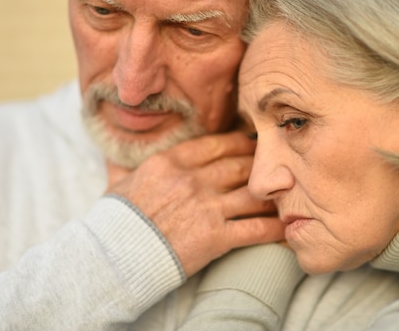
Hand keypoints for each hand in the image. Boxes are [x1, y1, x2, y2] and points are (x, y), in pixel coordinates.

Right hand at [105, 131, 284, 276]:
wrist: (114, 258)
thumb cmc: (115, 222)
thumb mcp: (116, 185)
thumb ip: (122, 165)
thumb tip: (112, 153)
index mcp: (170, 162)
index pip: (216, 144)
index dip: (239, 141)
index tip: (252, 141)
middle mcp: (192, 180)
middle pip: (239, 165)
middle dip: (260, 164)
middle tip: (275, 164)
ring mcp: (206, 208)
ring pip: (251, 193)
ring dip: (270, 194)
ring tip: (285, 193)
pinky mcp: (215, 237)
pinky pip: (254, 229)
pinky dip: (273, 229)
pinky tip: (284, 228)